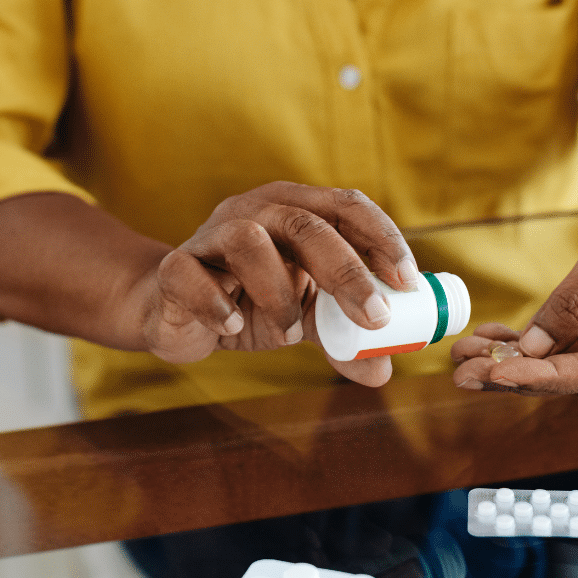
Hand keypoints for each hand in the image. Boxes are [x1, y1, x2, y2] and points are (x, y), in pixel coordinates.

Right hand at [128, 182, 418, 386]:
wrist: (170, 309)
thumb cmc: (246, 302)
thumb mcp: (302, 318)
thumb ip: (341, 338)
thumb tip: (383, 371)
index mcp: (295, 209)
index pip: (347, 206)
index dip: (382, 238)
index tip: (407, 283)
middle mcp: (255, 211)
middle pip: (306, 224)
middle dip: (346, 271)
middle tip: (373, 318)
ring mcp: (211, 235)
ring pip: (249, 240)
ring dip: (279, 292)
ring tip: (287, 335)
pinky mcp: (174, 267)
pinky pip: (191, 275)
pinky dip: (217, 304)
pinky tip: (233, 326)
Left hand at [450, 184, 577, 393]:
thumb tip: (534, 347)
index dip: (543, 377)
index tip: (495, 375)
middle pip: (575, 379)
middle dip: (515, 376)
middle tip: (461, 373)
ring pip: (562, 369)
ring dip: (512, 363)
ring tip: (462, 355)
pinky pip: (562, 351)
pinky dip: (524, 347)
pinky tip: (487, 340)